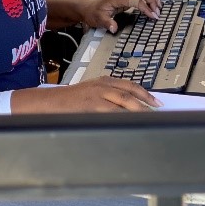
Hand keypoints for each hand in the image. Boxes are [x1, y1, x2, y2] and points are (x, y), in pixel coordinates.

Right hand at [38, 77, 162, 111]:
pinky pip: (110, 113)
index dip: (146, 94)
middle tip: (156, 113)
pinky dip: (122, 118)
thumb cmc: (68, 100)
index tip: (157, 103)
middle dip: (146, 105)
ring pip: (123, 103)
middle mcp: (102, 86)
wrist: (46, 102)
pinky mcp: (90, 106)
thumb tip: (128, 108)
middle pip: (130, 95)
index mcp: (104, 81)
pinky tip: (129, 124)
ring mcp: (96, 96)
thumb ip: (108, 97)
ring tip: (148, 120)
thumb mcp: (90, 92)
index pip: (130, 86)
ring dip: (138, 112)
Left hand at [81, 0, 162, 32]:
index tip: (153, 16)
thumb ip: (107, 23)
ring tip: (159, 7)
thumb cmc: (93, 12)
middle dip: (153, 0)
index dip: (146, 7)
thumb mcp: (97, 19)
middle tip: (158, 12)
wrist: (87, 7)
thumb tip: (114, 28)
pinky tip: (154, 3)